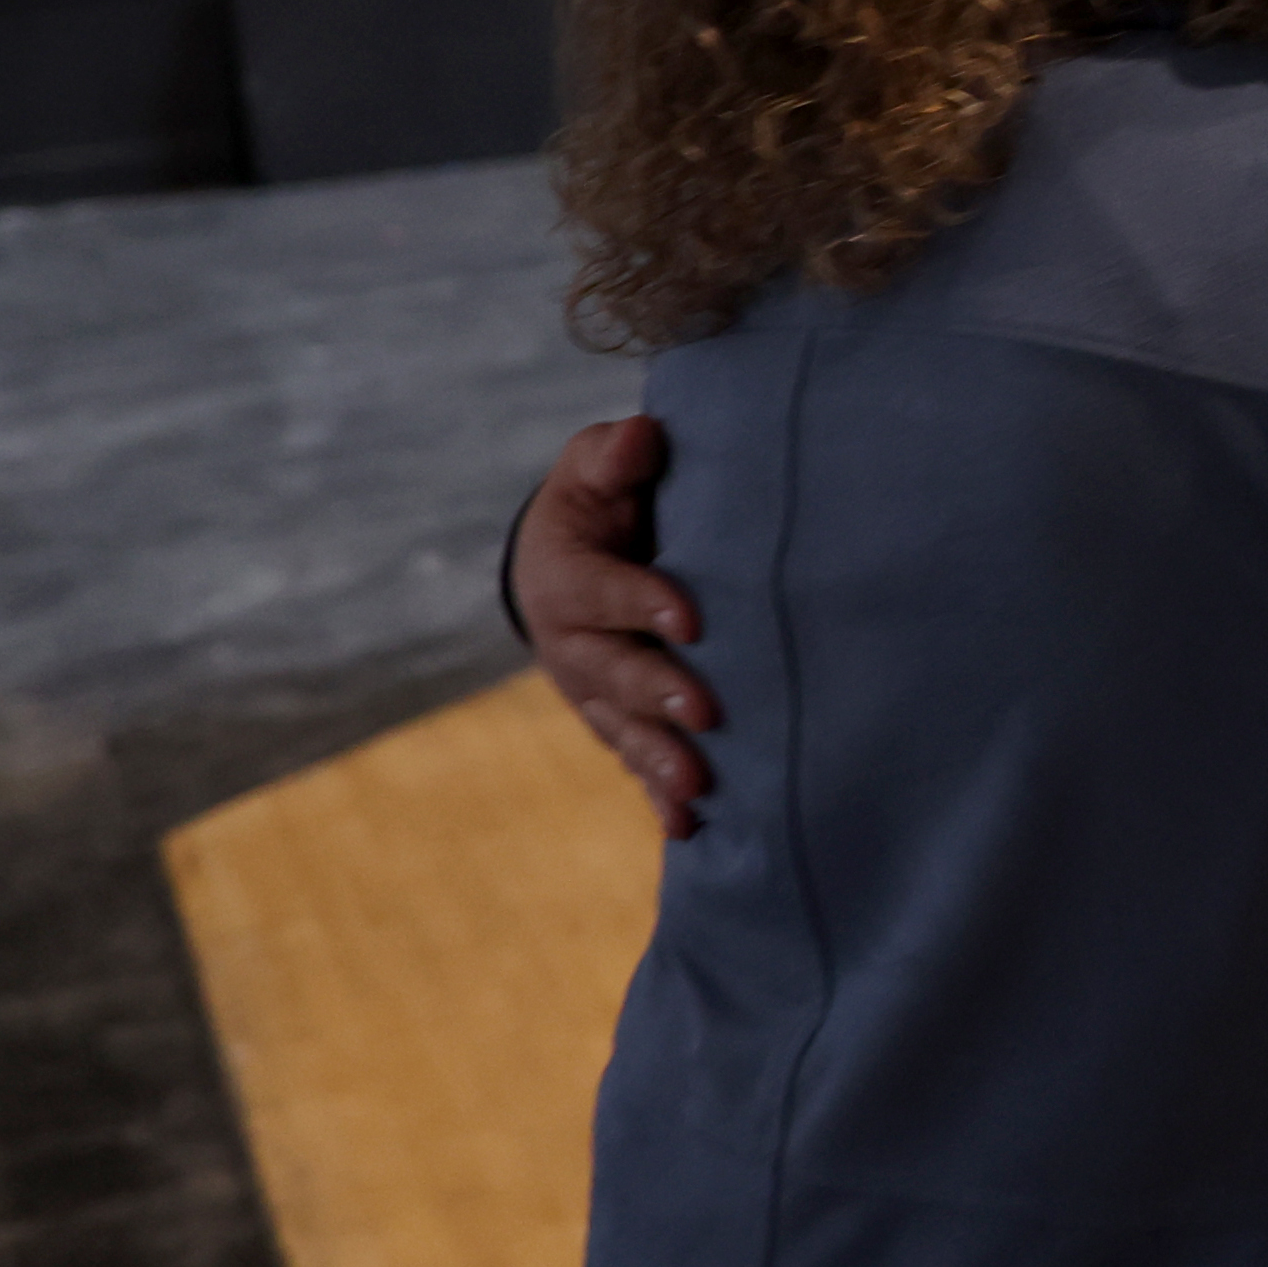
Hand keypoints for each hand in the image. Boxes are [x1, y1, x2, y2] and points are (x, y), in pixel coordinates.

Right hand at [515, 415, 717, 836]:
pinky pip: (636, 764)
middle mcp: (570, 642)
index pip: (599, 589)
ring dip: (659, 758)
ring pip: (623, 728)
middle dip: (656, 692)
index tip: (691, 616)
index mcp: (563, 574)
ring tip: (700, 785)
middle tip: (704, 712)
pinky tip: (689, 828)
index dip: (640, 600)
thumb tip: (642, 438)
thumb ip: (616, 455)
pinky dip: (658, 797)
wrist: (570, 556)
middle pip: (610, 671)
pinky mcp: (617, 722)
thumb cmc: (600, 500)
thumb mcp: (597, 466)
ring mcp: (592, 691)